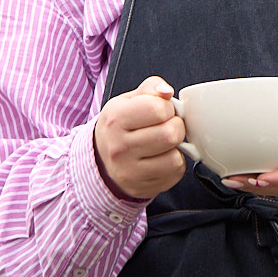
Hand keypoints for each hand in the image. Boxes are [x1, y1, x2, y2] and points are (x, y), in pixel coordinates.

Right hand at [94, 80, 185, 201]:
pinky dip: (174, 164)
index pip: (158, 109)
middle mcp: (119, 148)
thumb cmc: (120, 125)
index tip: (161, 110)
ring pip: (175, 158)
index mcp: (116, 119)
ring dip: (176, 148)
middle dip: (176, 126)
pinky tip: (161, 158)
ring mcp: (130, 172)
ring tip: (163, 143)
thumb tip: (167, 92)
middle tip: (167, 126)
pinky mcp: (142, 188)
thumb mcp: (129, 100)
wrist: (101, 159)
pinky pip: (175, 173)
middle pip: (170, 134)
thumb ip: (151, 88)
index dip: (167, 107)